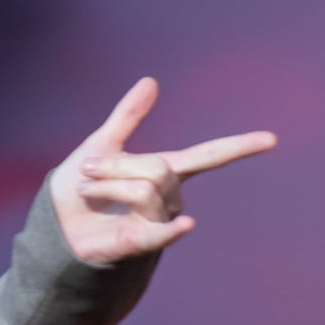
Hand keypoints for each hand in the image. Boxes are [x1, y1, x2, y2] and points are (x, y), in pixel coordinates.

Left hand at [48, 77, 276, 265]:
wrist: (55, 221)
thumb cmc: (79, 186)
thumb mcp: (101, 145)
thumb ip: (127, 116)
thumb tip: (150, 81)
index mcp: (163, 170)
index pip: (208, 156)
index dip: (238, 147)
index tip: (270, 139)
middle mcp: (169, 196)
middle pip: (158, 169)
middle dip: (115, 165)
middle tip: (86, 172)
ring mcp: (159, 221)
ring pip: (146, 190)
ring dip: (106, 186)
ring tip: (86, 192)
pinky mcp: (142, 243)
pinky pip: (161, 232)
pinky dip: (172, 230)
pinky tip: (187, 226)